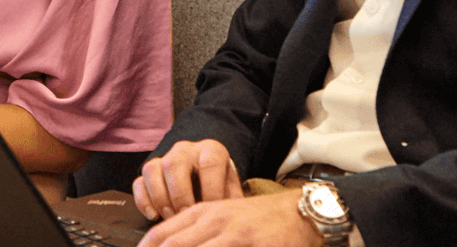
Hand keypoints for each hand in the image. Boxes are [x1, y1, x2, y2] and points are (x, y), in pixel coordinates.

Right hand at [133, 140, 242, 220]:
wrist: (208, 175)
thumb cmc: (220, 185)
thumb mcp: (232, 189)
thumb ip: (230, 202)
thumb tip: (232, 221)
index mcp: (211, 150)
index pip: (210, 162)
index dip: (211, 188)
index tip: (213, 210)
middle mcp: (186, 151)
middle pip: (175, 164)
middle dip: (180, 195)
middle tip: (186, 215)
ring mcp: (165, 158)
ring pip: (153, 169)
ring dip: (160, 197)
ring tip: (170, 217)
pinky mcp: (151, 171)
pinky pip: (139, 181)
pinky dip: (144, 200)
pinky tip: (154, 215)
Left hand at [136, 189, 321, 246]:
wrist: (297, 212)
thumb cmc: (255, 219)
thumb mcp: (220, 217)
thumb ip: (192, 232)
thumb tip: (161, 243)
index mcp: (200, 213)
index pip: (159, 235)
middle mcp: (212, 220)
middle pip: (172, 245)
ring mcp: (233, 233)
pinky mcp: (253, 244)